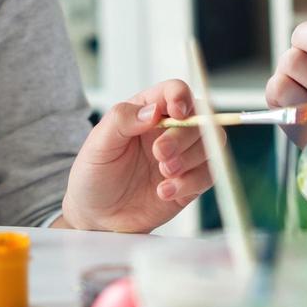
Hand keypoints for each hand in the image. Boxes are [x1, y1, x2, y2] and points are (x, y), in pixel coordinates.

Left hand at [59, 80, 217, 232]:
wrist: (96, 215)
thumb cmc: (95, 173)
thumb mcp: (99, 143)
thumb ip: (123, 120)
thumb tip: (153, 111)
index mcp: (147, 110)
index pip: (175, 91)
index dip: (181, 97)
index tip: (177, 112)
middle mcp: (170, 130)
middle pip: (199, 118)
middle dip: (182, 137)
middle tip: (159, 154)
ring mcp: (183, 156)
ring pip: (211, 144)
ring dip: (190, 159)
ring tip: (163, 174)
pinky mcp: (190, 182)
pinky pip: (209, 174)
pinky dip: (190, 183)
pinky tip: (164, 191)